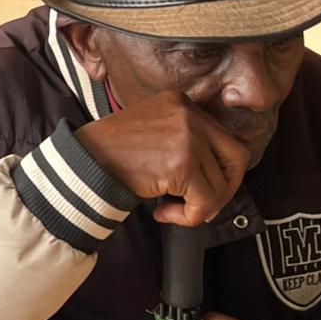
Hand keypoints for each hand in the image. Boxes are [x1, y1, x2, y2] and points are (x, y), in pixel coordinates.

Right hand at [73, 91, 249, 225]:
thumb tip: (214, 174)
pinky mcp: (183, 165)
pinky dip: (188, 217)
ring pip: (220, 185)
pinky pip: (204, 202)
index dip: (221, 169)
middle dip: (225, 188)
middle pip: (236, 156)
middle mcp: (190, 115)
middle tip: (203, 205)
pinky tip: (162, 212)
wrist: (84, 160)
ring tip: (170, 209)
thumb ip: (183, 138)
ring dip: (199, 207)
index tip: (205, 188)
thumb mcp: (152, 128)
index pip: (224, 137)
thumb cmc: (111, 151)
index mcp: (182, 102)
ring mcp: (189, 138)